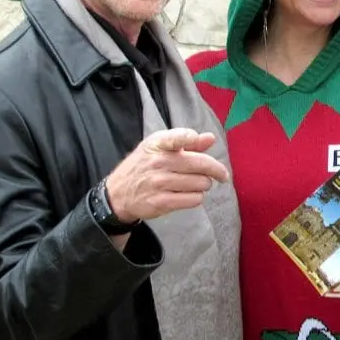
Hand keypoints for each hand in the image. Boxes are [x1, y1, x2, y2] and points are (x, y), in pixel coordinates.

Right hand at [105, 128, 230, 223]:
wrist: (118, 193)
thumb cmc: (144, 166)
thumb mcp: (159, 147)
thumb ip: (187, 142)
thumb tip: (210, 138)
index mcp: (158, 144)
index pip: (176, 138)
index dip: (189, 138)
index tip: (195, 139)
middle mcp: (158, 162)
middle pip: (201, 165)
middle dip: (216, 171)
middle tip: (221, 175)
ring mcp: (159, 183)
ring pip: (201, 183)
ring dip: (204, 185)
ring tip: (196, 184)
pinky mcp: (161, 202)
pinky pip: (194, 199)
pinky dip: (196, 197)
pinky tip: (189, 194)